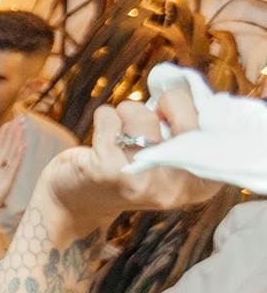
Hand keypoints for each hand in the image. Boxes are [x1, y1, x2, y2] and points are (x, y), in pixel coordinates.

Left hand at [0, 118, 26, 233]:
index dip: (1, 137)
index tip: (7, 125)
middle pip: (4, 149)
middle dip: (10, 135)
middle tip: (17, 121)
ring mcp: (0, 177)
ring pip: (9, 154)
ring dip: (15, 140)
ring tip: (21, 127)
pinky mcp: (4, 184)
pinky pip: (12, 167)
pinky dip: (17, 156)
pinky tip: (22, 145)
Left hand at [41, 89, 218, 228]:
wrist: (77, 204)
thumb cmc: (131, 168)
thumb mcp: (171, 160)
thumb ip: (188, 132)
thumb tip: (183, 88)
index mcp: (202, 183)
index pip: (215, 132)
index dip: (194, 109)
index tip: (176, 112)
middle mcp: (175, 187)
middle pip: (185, 118)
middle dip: (168, 102)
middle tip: (154, 114)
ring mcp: (141, 180)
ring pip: (142, 114)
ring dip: (128, 112)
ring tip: (122, 134)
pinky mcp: (106, 171)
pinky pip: (109, 117)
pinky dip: (104, 117)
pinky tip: (102, 137)